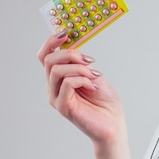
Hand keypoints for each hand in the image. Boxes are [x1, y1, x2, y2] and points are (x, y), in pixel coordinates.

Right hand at [37, 32, 125, 147]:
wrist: (114, 125)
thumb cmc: (106, 103)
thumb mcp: (95, 75)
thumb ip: (82, 63)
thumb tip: (74, 46)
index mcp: (59, 78)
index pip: (45, 56)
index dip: (51, 42)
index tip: (66, 33)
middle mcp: (54, 87)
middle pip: (49, 60)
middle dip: (70, 54)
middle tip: (89, 60)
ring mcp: (56, 98)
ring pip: (56, 71)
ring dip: (79, 68)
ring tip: (95, 76)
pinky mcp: (63, 107)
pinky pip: (67, 84)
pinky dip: (82, 80)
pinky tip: (94, 86)